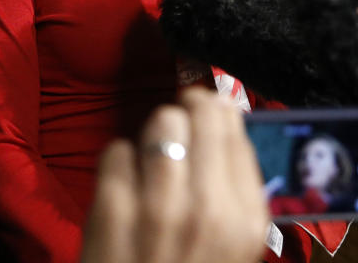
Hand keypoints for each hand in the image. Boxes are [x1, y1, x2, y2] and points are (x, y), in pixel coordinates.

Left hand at [82, 88, 268, 262]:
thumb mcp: (234, 252)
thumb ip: (234, 196)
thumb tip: (223, 128)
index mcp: (246, 222)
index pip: (237, 132)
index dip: (220, 113)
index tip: (209, 109)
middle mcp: (208, 209)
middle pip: (200, 115)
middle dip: (189, 112)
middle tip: (179, 120)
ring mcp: (157, 208)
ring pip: (160, 122)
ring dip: (154, 133)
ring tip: (152, 157)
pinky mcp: (111, 210)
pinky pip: (117, 150)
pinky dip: (119, 162)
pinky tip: (124, 185)